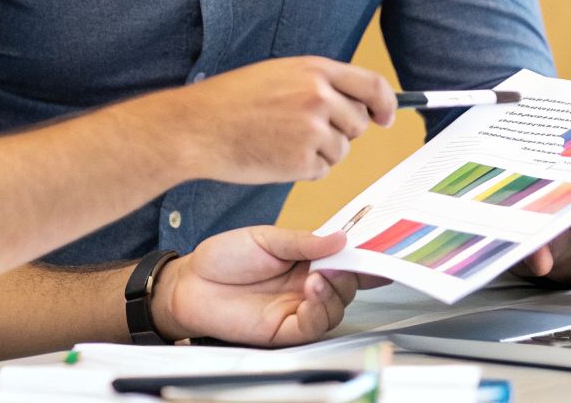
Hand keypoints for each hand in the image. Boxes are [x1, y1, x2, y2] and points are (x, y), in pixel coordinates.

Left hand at [151, 226, 362, 345]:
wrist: (189, 283)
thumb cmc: (224, 258)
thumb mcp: (266, 239)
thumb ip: (304, 242)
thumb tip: (341, 239)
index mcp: (307, 261)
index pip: (344, 261)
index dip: (365, 258)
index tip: (381, 251)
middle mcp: (306, 287)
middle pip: (346, 287)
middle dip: (352, 275)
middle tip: (341, 261)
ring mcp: (297, 309)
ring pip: (335, 310)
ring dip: (334, 293)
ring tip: (319, 277)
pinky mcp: (284, 330)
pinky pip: (312, 327)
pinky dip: (318, 310)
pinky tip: (310, 293)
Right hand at [166, 57, 395, 183]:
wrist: (198, 127)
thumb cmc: (232, 101)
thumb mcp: (279, 74)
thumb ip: (319, 83)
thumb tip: (359, 103)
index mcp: (315, 70)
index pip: (373, 85)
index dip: (386, 104)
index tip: (385, 117)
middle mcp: (319, 96)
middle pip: (359, 122)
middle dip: (342, 130)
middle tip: (305, 131)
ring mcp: (313, 130)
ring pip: (342, 149)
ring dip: (320, 152)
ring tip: (281, 141)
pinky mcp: (303, 161)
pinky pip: (322, 170)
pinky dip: (304, 169)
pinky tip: (276, 156)